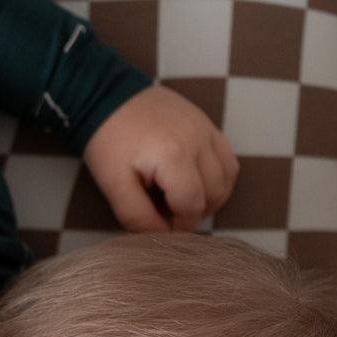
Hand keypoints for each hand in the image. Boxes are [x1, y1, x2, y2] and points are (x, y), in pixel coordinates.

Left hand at [83, 85, 238, 232]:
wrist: (108, 98)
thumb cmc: (108, 142)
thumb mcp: (114, 186)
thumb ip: (137, 217)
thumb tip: (161, 238)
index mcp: (173, 156)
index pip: (191, 207)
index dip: (179, 227)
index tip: (163, 229)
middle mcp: (197, 140)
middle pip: (212, 195)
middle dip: (192, 214)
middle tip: (165, 213)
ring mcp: (206, 129)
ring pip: (226, 179)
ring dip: (209, 198)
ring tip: (179, 200)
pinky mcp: (207, 124)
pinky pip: (228, 159)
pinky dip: (218, 179)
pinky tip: (194, 183)